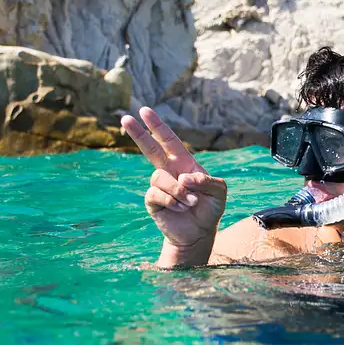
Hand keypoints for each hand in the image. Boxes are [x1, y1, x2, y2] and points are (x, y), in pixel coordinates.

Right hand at [121, 107, 226, 265]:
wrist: (200, 233)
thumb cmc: (209, 208)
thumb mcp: (218, 191)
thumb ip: (207, 180)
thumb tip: (183, 177)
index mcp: (183, 163)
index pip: (168, 140)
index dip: (157, 126)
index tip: (144, 111)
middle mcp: (169, 171)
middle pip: (150, 148)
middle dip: (138, 133)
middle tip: (124, 118)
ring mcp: (159, 186)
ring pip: (158, 177)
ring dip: (177, 190)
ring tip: (189, 202)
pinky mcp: (153, 201)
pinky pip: (156, 194)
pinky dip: (172, 201)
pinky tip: (181, 208)